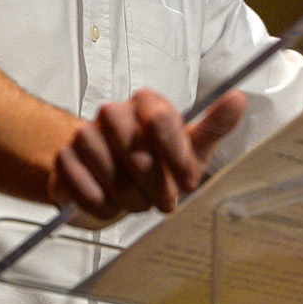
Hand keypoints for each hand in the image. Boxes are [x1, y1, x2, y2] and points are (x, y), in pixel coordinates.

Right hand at [48, 89, 246, 218]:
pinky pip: (84, 188)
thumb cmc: (160, 162)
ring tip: (138, 200)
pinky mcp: (64, 160)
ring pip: (109, 171)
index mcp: (146, 103)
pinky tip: (113, 203)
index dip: (175, 154)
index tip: (187, 180)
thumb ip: (215, 124)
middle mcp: (113, 113)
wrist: (115, 182)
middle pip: (133, 148)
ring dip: (130, 196)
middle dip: (153, 183)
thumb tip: (238, 99)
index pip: (160, 118)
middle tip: (164, 201)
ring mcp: (84, 134)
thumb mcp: (192, 147)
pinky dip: (103, 204)